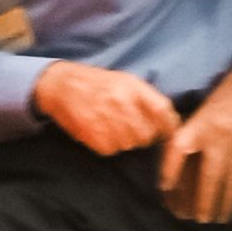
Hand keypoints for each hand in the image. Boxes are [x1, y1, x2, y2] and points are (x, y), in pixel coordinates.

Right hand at [33, 57, 184, 159]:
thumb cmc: (98, 83)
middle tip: (134, 129)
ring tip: (114, 127)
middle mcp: (122, 103)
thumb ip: (146, 98)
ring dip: (126, 141)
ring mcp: (107, 120)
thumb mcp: (125, 80)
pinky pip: (111, 150)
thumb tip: (168, 120)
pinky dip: (109, 145)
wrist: (62, 85)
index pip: (162, 111)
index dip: (169, 125)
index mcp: (133, 87)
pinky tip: (101, 132)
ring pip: (130, 144)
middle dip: (144, 136)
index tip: (167, 132)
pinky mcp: (93, 135)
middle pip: (147, 134)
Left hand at [155, 67, 231, 226]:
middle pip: (211, 178)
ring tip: (222, 218)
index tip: (164, 187)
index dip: (170, 169)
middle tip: (201, 219)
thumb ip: (192, 133)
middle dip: (205, 202)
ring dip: (228, 203)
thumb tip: (180, 160)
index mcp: (201, 125)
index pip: (178, 150)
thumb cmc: (226, 95)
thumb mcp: (202, 110)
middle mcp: (220, 138)